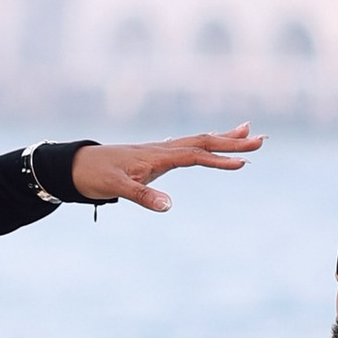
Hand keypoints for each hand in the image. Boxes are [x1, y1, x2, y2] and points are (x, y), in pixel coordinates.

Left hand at [70, 126, 263, 211]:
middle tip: (261, 139)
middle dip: (232, 141)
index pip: (195, 155)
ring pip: (198, 140)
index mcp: (157, 155)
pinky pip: (187, 146)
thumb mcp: (117, 188)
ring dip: (223, 136)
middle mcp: (162, 148)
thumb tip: (169, 206)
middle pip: (204, 141)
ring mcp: (160, 150)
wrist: (75, 166)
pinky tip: (213, 142)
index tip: (242, 164)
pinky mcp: (156, 155)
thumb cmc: (95, 176)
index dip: (219, 159)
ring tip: (247, 130)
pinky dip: (205, 143)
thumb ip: (144, 196)